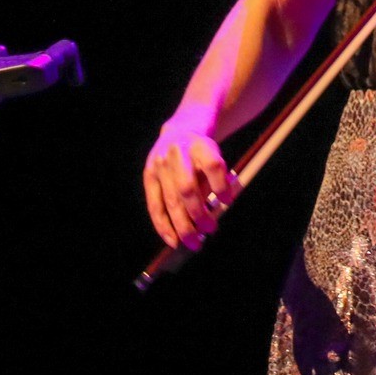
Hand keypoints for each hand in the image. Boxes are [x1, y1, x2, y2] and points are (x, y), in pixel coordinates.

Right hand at [143, 120, 240, 248]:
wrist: (179, 132)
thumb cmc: (203, 152)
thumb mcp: (215, 156)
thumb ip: (217, 180)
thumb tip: (218, 209)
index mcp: (201, 145)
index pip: (213, 165)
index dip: (220, 185)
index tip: (227, 201)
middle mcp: (178, 154)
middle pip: (187, 187)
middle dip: (199, 213)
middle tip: (211, 229)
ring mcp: (159, 165)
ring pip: (170, 200)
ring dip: (182, 226)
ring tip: (194, 242)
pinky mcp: (148, 175)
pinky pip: (154, 205)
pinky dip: (163, 225)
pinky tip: (172, 239)